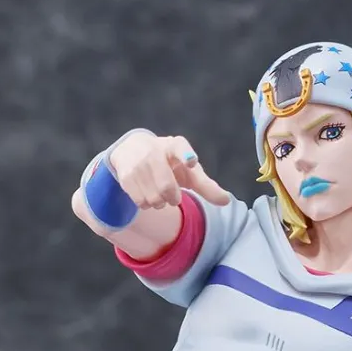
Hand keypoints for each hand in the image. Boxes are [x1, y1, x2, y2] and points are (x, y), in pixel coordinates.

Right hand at [107, 131, 232, 210]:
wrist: (132, 150)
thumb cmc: (168, 163)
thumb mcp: (188, 170)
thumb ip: (206, 186)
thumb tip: (226, 201)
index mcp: (176, 146)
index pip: (181, 148)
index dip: (186, 155)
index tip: (192, 161)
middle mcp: (155, 151)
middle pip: (167, 188)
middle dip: (173, 198)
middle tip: (173, 196)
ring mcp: (138, 163)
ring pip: (154, 198)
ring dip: (160, 203)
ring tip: (159, 194)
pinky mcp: (125, 176)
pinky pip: (141, 202)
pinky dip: (147, 204)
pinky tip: (147, 194)